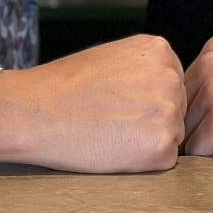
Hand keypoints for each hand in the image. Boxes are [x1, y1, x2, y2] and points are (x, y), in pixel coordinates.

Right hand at [0, 35, 185, 172]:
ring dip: (147, 139)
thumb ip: (144, 67)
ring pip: (172, 134)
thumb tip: (167, 87)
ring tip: (110, 132)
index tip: (117, 100)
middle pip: (177, 108)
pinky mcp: (162, 149)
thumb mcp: (113, 56)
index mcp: (160, 50)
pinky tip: (113, 148)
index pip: (171, 83)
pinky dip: (142, 161)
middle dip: (150, 118)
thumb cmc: (65, 86)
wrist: (35, 113)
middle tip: (111, 118)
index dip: (143, 98)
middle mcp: (171, 78)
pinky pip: (163, 160)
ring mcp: (169, 114)